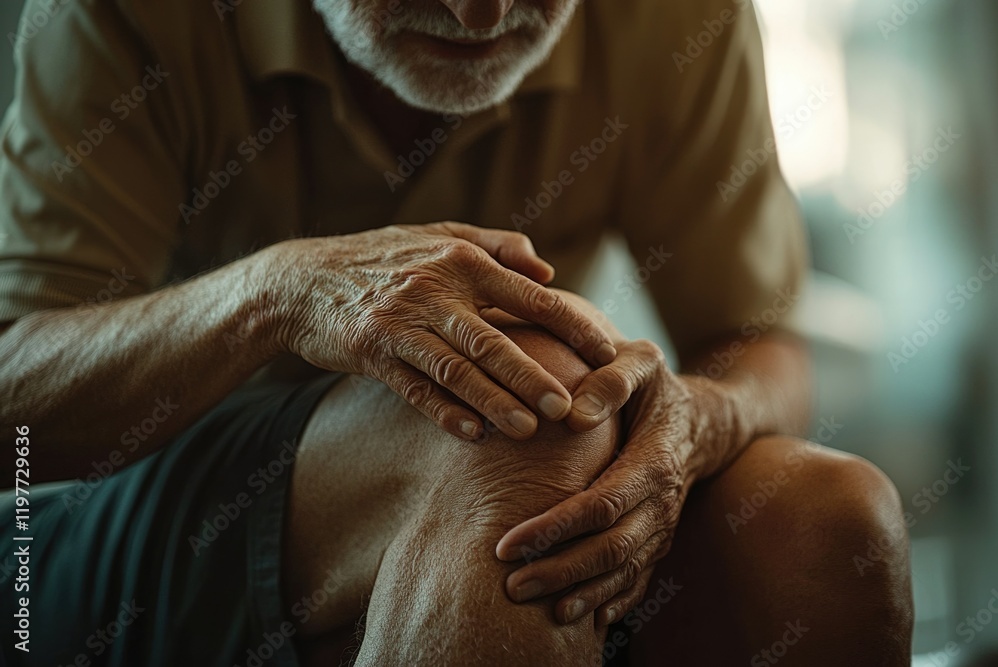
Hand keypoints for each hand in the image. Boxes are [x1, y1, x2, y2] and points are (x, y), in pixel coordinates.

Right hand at [267, 222, 617, 439]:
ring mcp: (400, 323)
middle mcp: (433, 288)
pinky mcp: (372, 353)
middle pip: (494, 340)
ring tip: (530, 430)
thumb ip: (497, 246)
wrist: (303, 280)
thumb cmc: (384, 258)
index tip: (605, 352)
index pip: (529, 294)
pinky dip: (443, 412)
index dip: (571, 324)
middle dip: (534, 376)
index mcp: (460, 257)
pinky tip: (473, 435)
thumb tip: (548, 272)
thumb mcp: (439, 235)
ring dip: (495, 401)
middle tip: (570, 407)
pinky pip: (414, 389)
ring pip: (456, 369)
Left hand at [496, 339, 706, 624]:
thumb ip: (612, 378)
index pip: (600, 506)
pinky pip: (639, 580)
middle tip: (509, 585)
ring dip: (578, 592)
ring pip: (623, 572)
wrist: (704, 420)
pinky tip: (577, 616)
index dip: (554, 528)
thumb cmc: (657, 387)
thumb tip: (572, 413)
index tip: (508, 542)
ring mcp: (663, 527)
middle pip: (611, 550)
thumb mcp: (641, 362)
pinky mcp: (659, 540)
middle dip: (559, 571)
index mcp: (653, 462)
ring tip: (530, 603)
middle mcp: (662, 503)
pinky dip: (610, 602)